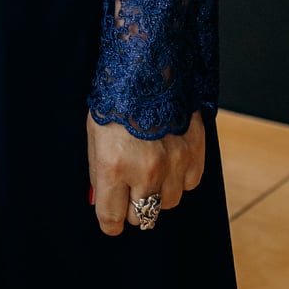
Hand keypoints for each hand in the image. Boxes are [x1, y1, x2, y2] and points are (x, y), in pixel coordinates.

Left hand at [86, 108, 204, 235]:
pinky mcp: (194, 154)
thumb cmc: (115, 101)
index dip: (109, 221)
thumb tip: (98, 203)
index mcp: (114, 165)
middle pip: (140, 216)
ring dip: (157, 192)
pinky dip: (179, 177)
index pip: (112, 216)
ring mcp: (173, 163)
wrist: (149, 67)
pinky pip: (188, 185)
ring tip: (149, 166)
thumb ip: (98, 173)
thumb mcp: (95, 136)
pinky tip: (169, 156)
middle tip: (128, 187)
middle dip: (132, 205)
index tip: (110, 219)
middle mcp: (145, 170)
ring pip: (166, 203)